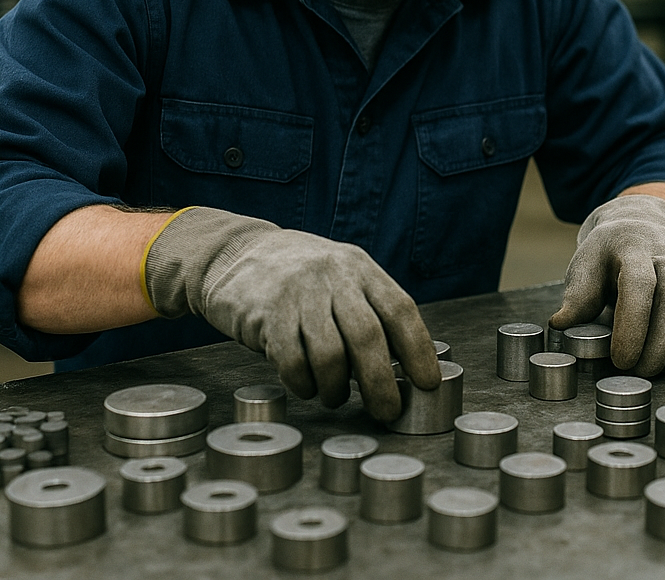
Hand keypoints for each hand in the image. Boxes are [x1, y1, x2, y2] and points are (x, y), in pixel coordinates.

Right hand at [143, 207, 440, 420]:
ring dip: (337, 388)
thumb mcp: (340, 277)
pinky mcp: (267, 313)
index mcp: (360, 268)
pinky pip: (293, 362)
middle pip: (368, 336)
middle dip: (381, 383)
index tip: (428, 383)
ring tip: (335, 395)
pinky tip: (305, 386)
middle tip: (387, 411)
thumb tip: (404, 366)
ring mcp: (299, 292)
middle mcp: (333, 275)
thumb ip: (368, 309)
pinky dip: (303, 384)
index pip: (400, 309)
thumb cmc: (299, 278)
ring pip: (330, 355)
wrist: (236, 252)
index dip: (418, 349)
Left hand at [549, 194, 664, 374]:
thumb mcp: (586, 265)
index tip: (620, 358)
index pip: (639, 283)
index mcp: (633, 244)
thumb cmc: (610, 254)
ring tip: (655, 368)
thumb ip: (576, 297)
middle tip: (639, 371)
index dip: (631, 324)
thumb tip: (561, 326)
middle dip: (659, 341)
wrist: (645, 226)